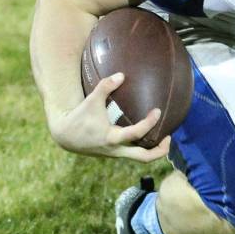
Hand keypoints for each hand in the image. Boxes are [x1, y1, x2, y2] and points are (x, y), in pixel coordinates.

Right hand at [47, 72, 170, 161]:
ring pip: (138, 158)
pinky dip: (142, 147)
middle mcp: (115, 149)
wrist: (65, 136)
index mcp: (111, 138)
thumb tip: (121, 75)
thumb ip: (105, 87)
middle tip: (169, 138)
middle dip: (160, 151)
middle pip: (143, 158)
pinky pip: (132, 153)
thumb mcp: (91, 100)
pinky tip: (147, 135)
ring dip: (152, 150)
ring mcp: (115, 154)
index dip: (149, 123)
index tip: (158, 111)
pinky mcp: (113, 153)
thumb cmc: (79, 117)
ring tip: (163, 137)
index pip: (136, 133)